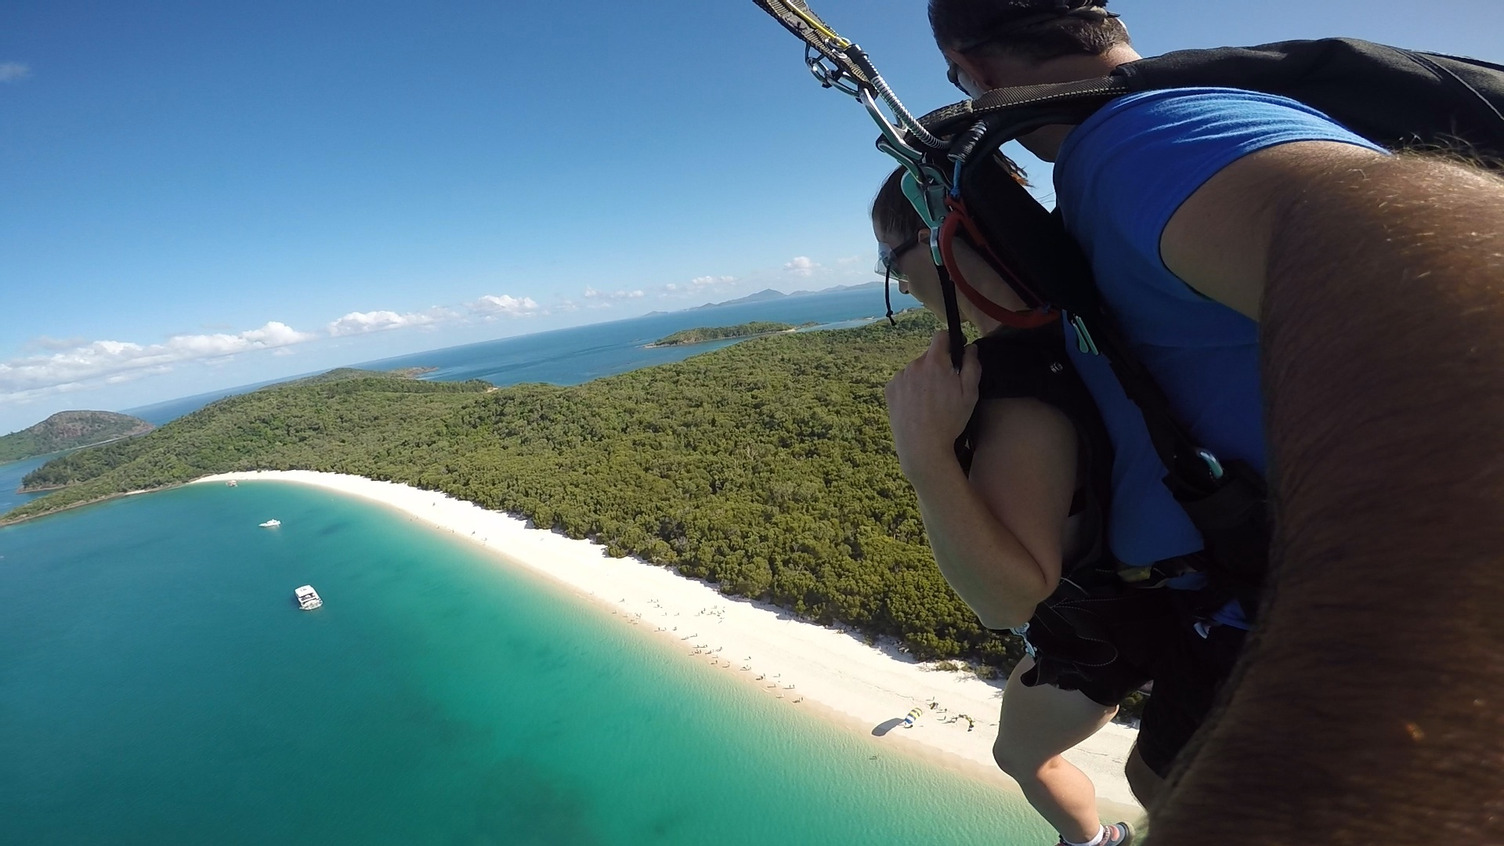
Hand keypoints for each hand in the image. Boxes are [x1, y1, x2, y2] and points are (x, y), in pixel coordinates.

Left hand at [885, 331, 979, 477]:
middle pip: (929, 356)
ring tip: (930, 402)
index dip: (950, 340)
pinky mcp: (890, 389)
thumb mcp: (970, 394)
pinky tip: (917, 406)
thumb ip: (972, 366)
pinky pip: (903, 382)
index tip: (955, 350)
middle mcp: (914, 365)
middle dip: (938, 365)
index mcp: (935, 362)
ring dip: (923, 378)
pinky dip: (910, 389)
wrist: (922, 447)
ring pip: (916, 370)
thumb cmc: (949, 421)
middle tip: (946, 387)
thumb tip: (970, 348)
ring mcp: (900, 377)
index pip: (941, 336)